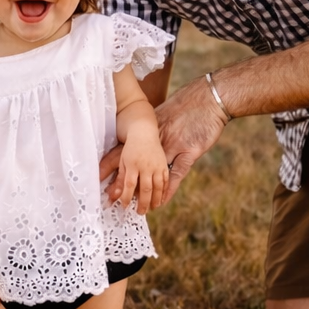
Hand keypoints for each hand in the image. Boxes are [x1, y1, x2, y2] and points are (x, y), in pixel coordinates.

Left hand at [101, 80, 227, 207]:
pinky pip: (174, 176)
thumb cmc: (186, 105)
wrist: (206, 99)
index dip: (112, 170)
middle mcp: (156, 144)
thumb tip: (138, 142)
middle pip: (136, 170)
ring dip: (146, 195)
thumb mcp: (164, 117)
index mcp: (147, 135)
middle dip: (124, 188)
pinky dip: (167, 190)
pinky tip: (162, 201)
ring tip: (140, 209)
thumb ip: (152, 131)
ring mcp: (171, 149)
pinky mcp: (188, 154)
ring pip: (154, 177)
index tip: (101, 183)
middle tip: (114, 202)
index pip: (124, 156)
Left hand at [115, 128, 168, 214]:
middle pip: (145, 189)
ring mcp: (156, 165)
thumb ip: (121, 179)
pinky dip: (164, 191)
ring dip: (155, 200)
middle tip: (140, 212)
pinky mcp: (163, 164)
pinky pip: (165, 181)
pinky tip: (161, 198)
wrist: (144, 132)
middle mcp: (146, 166)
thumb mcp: (122, 162)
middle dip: (143, 203)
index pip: (129, 185)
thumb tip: (114, 195)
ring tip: (151, 208)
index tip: (125, 206)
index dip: (127, 197)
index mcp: (133, 165)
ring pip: (157, 187)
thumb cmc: (130, 148)